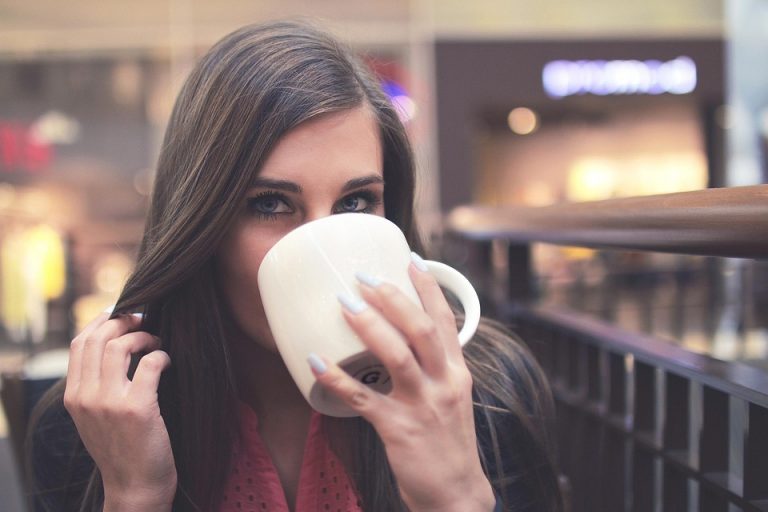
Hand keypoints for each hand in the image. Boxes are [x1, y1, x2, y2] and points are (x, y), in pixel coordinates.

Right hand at [64, 312, 175, 510]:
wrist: (134, 487)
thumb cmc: (122, 448)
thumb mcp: (95, 417)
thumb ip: (95, 386)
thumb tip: (113, 344)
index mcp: (73, 396)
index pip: (80, 343)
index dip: (102, 321)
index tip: (121, 314)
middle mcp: (86, 397)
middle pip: (99, 338)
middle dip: (124, 321)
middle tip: (144, 321)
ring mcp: (110, 402)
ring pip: (121, 346)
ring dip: (145, 336)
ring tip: (156, 343)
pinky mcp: (138, 408)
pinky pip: (150, 363)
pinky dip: (162, 355)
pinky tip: (168, 362)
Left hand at [310, 258, 495, 511]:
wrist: (457, 496)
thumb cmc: (448, 444)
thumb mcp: (452, 398)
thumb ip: (434, 369)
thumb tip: (404, 341)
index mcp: (456, 372)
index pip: (445, 320)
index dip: (428, 287)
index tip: (411, 259)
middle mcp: (444, 383)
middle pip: (421, 329)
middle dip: (393, 297)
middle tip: (364, 276)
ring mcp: (423, 406)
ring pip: (397, 356)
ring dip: (370, 325)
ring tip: (345, 302)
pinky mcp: (399, 429)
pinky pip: (363, 399)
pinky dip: (337, 379)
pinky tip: (315, 363)